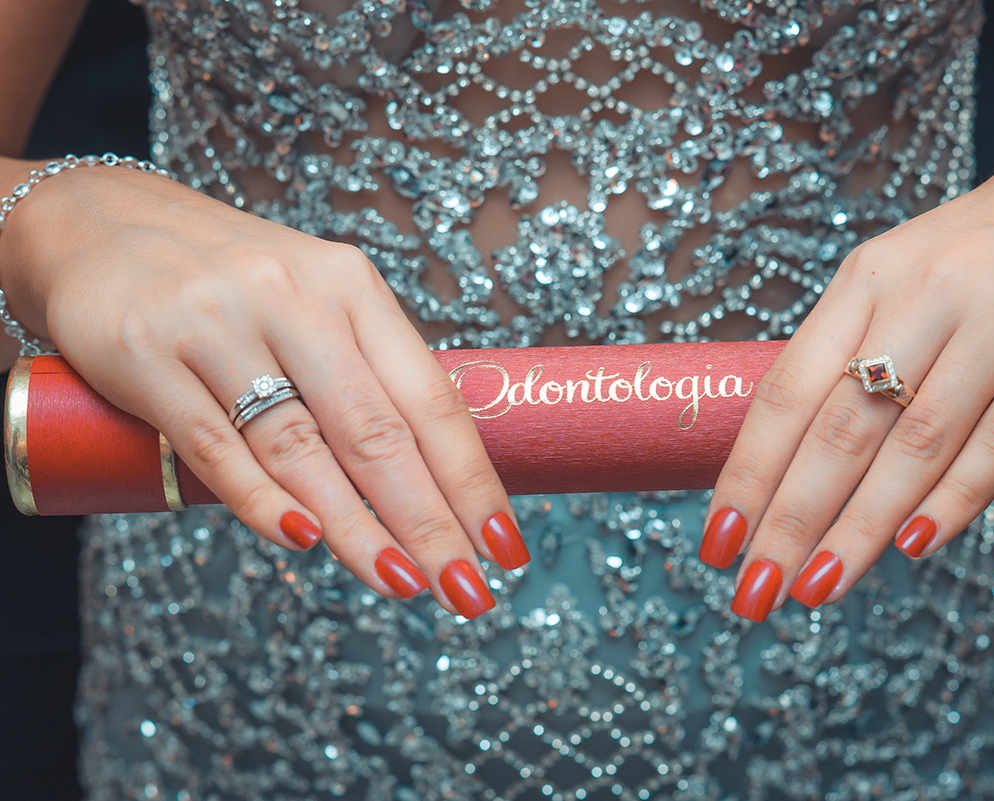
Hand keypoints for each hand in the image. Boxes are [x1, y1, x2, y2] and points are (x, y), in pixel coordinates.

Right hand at [0, 161, 527, 617]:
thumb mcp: (316, 301)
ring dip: (358, 528)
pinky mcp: (146, 356)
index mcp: (352, 288)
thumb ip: (366, 373)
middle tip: (467, 590)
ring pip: (301, 448)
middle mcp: (294, 300)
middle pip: (377, 432)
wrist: (99, 222)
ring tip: (403, 583)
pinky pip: (216, 447)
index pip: (431, 399)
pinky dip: (263, 500)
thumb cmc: (233, 281)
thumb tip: (435, 476)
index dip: (473, 480)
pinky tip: (305, 541)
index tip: (505, 546)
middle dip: (430, 521)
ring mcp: (218, 326)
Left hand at [700, 115, 993, 619]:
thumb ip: (857, 354)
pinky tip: (913, 545)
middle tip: (756, 590)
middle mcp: (925, 293)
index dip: (747, 472)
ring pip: (916, 443)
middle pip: (841, 428)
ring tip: (819, 585)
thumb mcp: (903, 279)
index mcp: (867, 280)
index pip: (786, 390)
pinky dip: (955, 498)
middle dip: (790, 519)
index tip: (716, 540)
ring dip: (861, 527)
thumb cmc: (986, 253)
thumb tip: (790, 459)